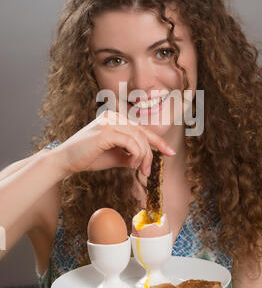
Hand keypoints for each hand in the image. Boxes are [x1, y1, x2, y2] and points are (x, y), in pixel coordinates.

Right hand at [53, 109, 175, 176]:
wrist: (65, 161)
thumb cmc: (88, 157)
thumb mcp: (115, 156)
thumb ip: (130, 154)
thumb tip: (144, 160)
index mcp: (115, 119)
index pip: (142, 129)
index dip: (158, 141)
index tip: (170, 152)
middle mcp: (113, 116)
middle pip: (143, 134)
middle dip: (151, 154)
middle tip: (148, 171)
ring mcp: (109, 122)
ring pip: (139, 138)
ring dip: (144, 156)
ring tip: (139, 169)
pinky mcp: (105, 131)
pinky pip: (131, 142)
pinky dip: (136, 155)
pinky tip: (131, 164)